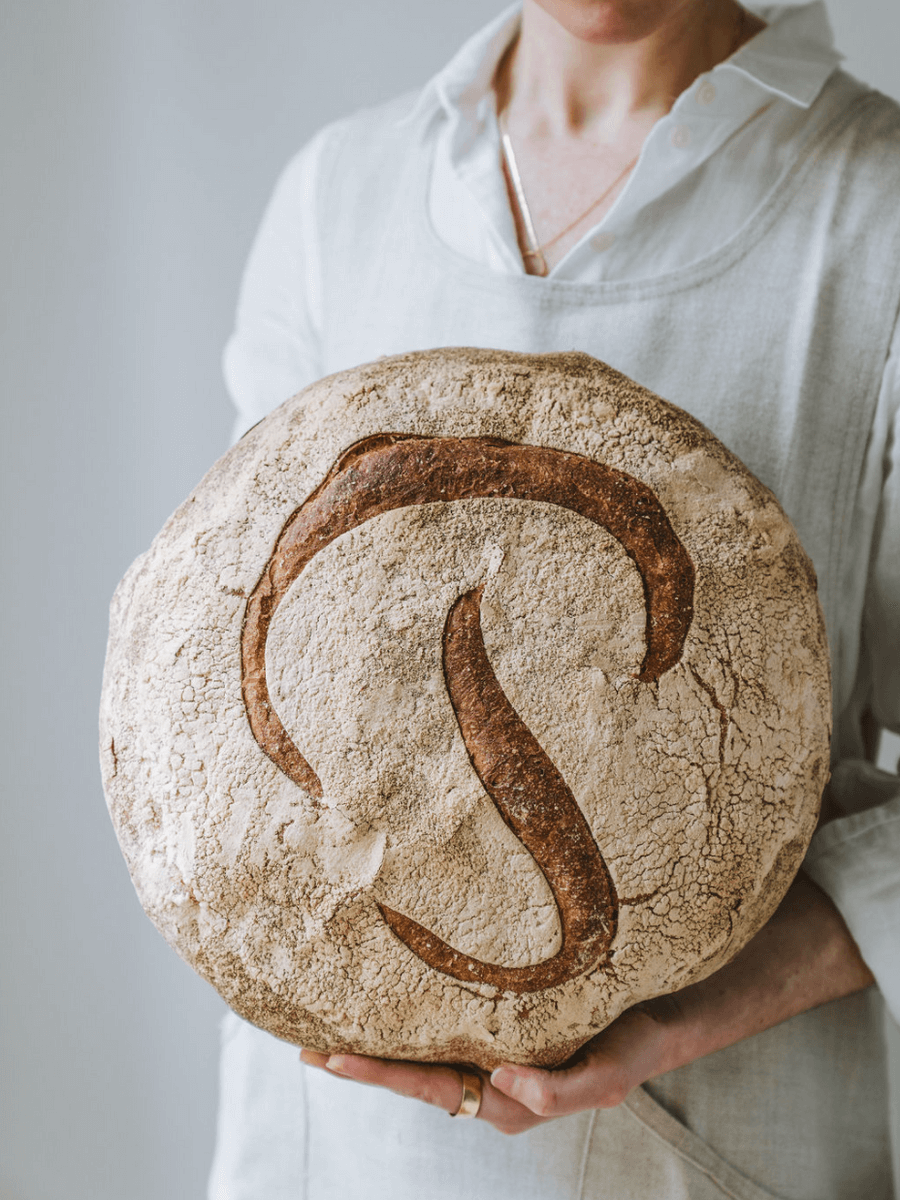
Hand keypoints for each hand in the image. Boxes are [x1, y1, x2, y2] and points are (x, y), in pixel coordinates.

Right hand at [300, 873, 872, 1134]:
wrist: (753, 951)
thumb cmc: (659, 928)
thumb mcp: (583, 904)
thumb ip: (530, 892)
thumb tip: (460, 845)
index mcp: (524, 1018)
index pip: (439, 1043)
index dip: (376, 1047)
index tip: (311, 1034)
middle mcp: (547, 1049)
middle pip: (451, 1081)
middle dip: (383, 1074)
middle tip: (318, 1052)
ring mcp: (588, 1057)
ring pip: (505, 1099)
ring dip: (439, 1085)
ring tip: (368, 1062)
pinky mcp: (635, 1054)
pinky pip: (584, 1081)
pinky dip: (547, 1083)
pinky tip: (507, 1070)